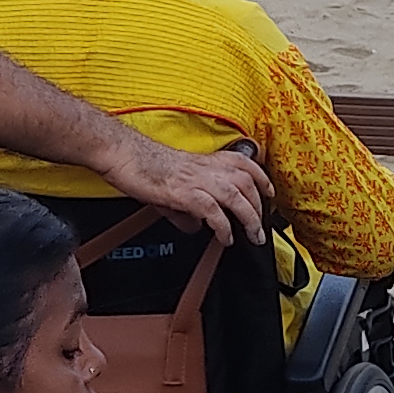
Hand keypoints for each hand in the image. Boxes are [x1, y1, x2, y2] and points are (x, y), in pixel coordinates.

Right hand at [100, 141, 269, 249]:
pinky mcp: (184, 192)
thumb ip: (188, 207)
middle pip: (247, 183)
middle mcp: (206, 167)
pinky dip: (223, 226)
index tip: (269, 193)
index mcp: (205, 161)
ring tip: (253, 236)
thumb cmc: (144, 165)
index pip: (244, 163)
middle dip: (260, 208)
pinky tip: (225, 237)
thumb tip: (195, 227)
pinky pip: (212, 210)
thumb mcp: (173, 185)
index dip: (261, 177)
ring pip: (236, 196)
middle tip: (261, 229)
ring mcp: (196, 179)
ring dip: (249, 218)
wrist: (124, 155)